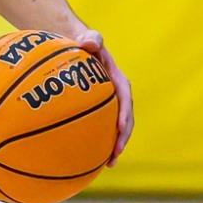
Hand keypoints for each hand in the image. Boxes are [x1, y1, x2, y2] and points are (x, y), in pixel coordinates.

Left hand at [75, 29, 132, 165]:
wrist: (77, 48)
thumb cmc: (83, 44)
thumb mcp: (89, 39)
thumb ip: (92, 38)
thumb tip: (88, 42)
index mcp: (117, 80)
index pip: (124, 97)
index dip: (124, 112)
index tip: (120, 126)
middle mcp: (116, 96)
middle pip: (125, 118)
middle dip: (123, 137)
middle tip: (116, 153)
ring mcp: (108, 106)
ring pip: (115, 128)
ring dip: (114, 146)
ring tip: (109, 164)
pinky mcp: (98, 113)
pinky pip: (100, 129)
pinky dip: (97, 144)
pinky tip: (87, 160)